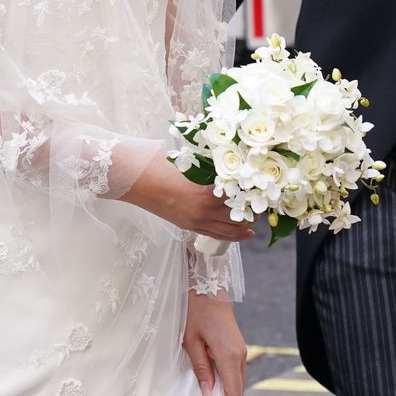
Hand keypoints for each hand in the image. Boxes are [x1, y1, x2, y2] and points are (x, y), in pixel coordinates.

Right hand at [120, 150, 253, 241]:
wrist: (132, 179)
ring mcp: (194, 221)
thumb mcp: (188, 161)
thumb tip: (229, 163)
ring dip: (245, 224)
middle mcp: (203, 212)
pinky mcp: (186, 225)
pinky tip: (243, 232)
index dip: (254, 192)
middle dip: (253, 210)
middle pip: (238, 216)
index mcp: (205, 193)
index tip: (264, 186)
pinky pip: (215, 234)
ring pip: (229, 230)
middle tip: (263, 200)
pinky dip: (232, 234)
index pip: (239, 197)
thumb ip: (209, 165)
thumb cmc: (156, 164)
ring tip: (257, 218)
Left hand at [183, 291, 245, 395]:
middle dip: (222, 395)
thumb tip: (207, 393)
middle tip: (201, 388)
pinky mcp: (239, 345)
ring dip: (224, 383)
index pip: (235, 394)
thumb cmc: (195, 311)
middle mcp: (240, 355)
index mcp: (229, 355)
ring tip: (203, 374)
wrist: (208, 285)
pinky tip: (209, 363)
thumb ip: (201, 368)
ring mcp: (242, 349)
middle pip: (239, 389)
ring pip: (238, 379)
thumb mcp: (191, 341)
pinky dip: (226, 373)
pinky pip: (236, 368)